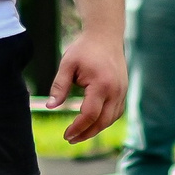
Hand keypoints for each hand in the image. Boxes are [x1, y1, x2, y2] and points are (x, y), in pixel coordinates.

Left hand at [48, 29, 126, 143]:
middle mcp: (116, 90)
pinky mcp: (124, 90)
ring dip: (96, 129)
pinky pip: (116, 112)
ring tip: (80, 134)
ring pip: (111, 119)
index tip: (66, 134)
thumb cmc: (84, 49)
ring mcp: (122, 91)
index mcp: (101, 84)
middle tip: (71, 139)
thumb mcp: (67, 65)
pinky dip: (105, 120)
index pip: (90, 115)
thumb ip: (59, 86)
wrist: (105, 35)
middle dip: (86, 133)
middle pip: (103, 121)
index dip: (78, 128)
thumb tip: (50, 106)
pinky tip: (93, 123)